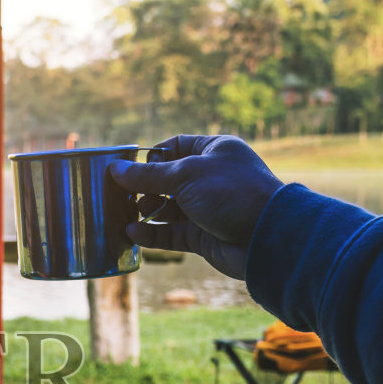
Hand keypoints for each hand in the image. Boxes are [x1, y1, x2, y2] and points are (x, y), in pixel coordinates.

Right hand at [108, 135, 282, 279]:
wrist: (266, 236)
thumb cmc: (231, 193)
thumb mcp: (186, 175)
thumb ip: (149, 175)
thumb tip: (116, 169)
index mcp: (213, 151)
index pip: (174, 147)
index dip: (150, 157)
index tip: (127, 169)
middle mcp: (210, 177)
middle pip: (167, 180)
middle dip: (144, 188)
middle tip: (122, 196)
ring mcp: (207, 208)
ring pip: (168, 209)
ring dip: (146, 212)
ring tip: (126, 215)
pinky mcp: (204, 236)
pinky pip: (172, 233)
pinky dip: (153, 233)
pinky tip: (133, 233)